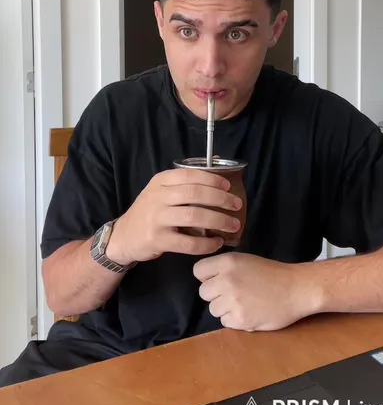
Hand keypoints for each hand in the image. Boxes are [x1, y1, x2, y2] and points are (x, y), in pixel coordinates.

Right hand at [106, 169, 241, 263]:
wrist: (124, 236)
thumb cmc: (149, 211)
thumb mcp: (161, 190)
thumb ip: (185, 180)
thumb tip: (216, 160)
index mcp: (160, 181)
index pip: (190, 175)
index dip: (212, 179)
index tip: (228, 187)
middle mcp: (158, 197)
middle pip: (195, 194)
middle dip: (220, 199)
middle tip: (237, 205)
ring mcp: (157, 218)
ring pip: (194, 217)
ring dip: (218, 221)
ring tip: (233, 225)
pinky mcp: (158, 239)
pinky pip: (188, 242)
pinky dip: (206, 244)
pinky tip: (217, 243)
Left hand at [193, 252, 320, 330]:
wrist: (296, 288)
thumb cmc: (272, 273)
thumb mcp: (245, 260)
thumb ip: (223, 268)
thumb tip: (204, 280)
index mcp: (228, 262)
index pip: (198, 271)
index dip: (207, 276)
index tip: (217, 279)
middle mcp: (226, 280)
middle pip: (203, 292)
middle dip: (216, 294)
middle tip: (233, 293)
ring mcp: (232, 301)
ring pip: (213, 309)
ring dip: (225, 308)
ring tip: (243, 303)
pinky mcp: (240, 319)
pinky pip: (225, 322)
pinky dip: (235, 320)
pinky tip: (249, 312)